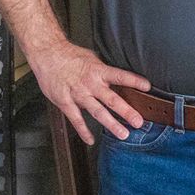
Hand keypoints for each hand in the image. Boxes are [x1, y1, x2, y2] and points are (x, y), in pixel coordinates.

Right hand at [31, 39, 150, 143]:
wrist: (47, 54)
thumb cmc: (70, 56)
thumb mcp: (91, 58)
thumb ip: (104, 71)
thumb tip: (118, 78)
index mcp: (98, 71)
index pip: (120, 76)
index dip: (134, 81)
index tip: (147, 87)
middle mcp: (90, 84)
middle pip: (111, 99)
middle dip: (126, 111)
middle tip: (139, 122)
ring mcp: (78, 94)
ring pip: (97, 112)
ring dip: (111, 124)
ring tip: (123, 134)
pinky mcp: (65, 102)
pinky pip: (75, 119)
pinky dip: (83, 131)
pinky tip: (90, 140)